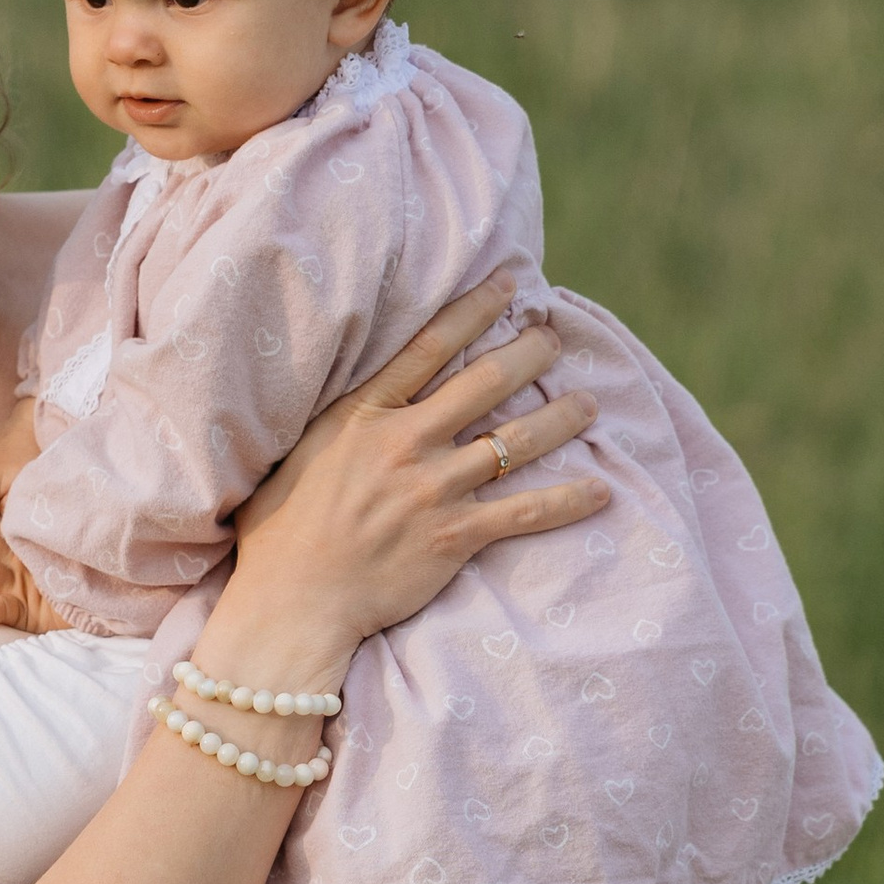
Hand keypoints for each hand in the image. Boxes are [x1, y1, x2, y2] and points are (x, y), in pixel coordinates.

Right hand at [227, 280, 606, 671]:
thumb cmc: (282, 527)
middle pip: (485, 381)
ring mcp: (434, 488)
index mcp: (364, 413)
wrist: (293, 598)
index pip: (431, 345)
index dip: (476, 308)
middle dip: (529, 353)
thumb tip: (361, 384)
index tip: (510, 285)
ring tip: (588, 404)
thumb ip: (341, 416)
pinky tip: (601, 490)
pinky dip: (569, 500)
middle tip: (554, 338)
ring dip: (560, 418)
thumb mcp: (300, 449)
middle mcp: (406, 442)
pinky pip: (527, 512)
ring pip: (515, 441)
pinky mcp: (455, 535)